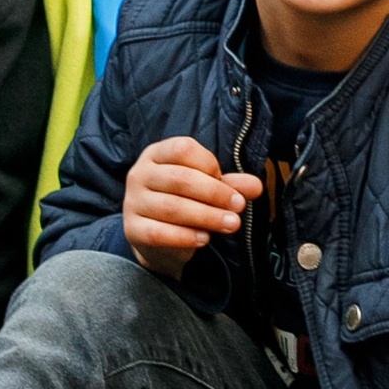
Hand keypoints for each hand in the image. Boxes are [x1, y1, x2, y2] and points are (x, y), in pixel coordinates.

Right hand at [122, 132, 261, 277]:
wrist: (155, 240)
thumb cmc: (184, 202)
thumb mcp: (207, 190)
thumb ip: (230, 185)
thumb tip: (257, 186)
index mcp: (156, 154)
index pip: (182, 149)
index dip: (209, 164)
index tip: (228, 183)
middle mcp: (139, 174)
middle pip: (179, 179)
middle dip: (215, 194)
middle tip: (239, 207)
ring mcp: (132, 202)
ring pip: (172, 207)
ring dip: (207, 217)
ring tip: (231, 225)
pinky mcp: (132, 229)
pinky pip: (159, 233)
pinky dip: (185, 236)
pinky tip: (205, 239)